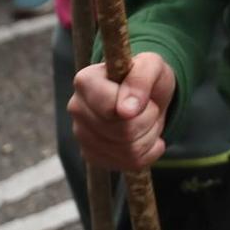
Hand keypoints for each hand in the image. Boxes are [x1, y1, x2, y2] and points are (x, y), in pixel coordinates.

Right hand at [68, 53, 176, 171]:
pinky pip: (129, 164)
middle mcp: (77, 109)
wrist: (148, 95)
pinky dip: (149, 151)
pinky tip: (146, 135)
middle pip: (122, 132)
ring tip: (148, 119)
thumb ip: (140, 79)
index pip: (111, 108)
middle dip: (148, 119)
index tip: (146, 95)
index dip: (139, 105)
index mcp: (86, 81)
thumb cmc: (147, 77)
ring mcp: (82, 136)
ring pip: (128, 150)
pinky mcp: (93, 156)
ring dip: (150, 135)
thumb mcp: (152, 65)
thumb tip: (126, 110)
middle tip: (150, 107)